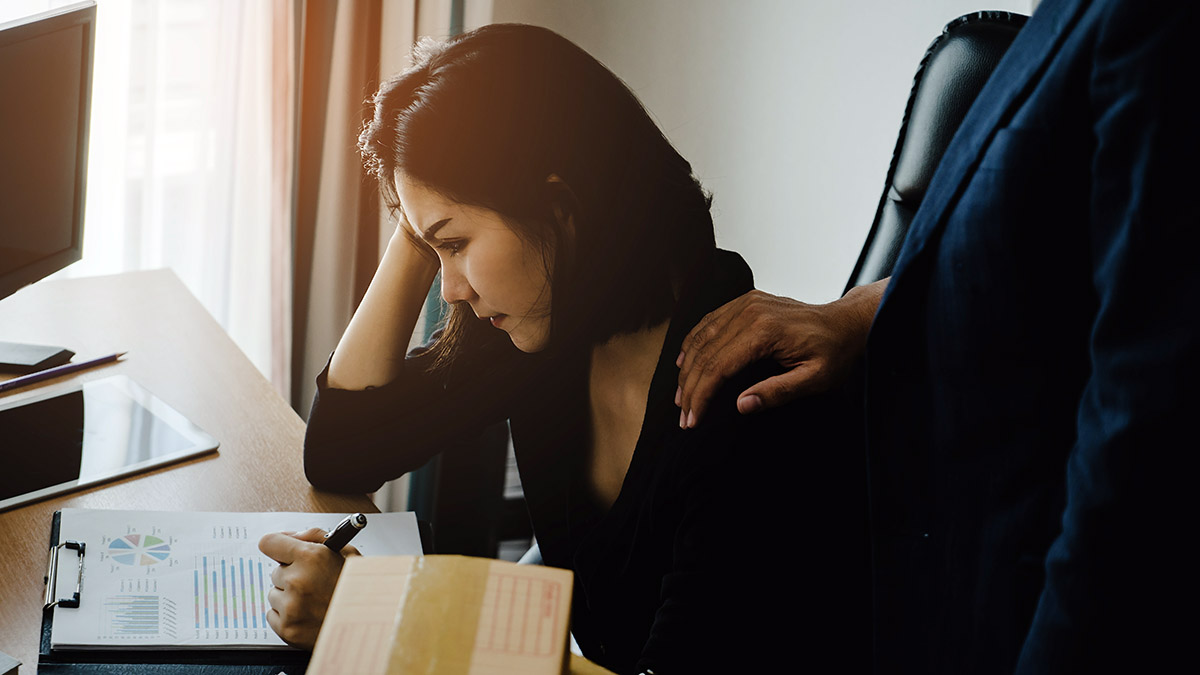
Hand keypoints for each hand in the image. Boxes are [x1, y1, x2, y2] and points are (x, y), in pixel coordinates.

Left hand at [258, 527, 360, 649]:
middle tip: (315, 583)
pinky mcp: (287, 629)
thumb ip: (315, 537)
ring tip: (315, 601)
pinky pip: (273, 615)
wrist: (369, 623)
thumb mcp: (347, 553)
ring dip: (289, 597)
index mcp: (311, 557)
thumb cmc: (361, 589)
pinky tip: (309, 615)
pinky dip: (287, 616)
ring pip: (274, 594)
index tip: (280, 552)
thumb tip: (290, 536)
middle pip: (276, 572)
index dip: (277, 546)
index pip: (270, 543)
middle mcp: (297, 581)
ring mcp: (291, 607)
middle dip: (291, 575)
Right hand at [675, 279, 886, 427]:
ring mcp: (746, 304)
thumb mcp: (814, 379)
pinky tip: (685, 361)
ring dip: (686, 368)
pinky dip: (693, 342)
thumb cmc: (834, 351)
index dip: (701, 396)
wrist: (845, 322)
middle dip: (689, 388)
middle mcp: (750, 312)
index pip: (718, 367)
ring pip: (701, 336)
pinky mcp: (746, 302)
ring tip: (681, 396)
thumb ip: (778, 392)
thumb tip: (742, 405)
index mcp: (764, 331)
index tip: (692, 420)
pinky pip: (710, 321)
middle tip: (684, 416)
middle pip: (705, 353)